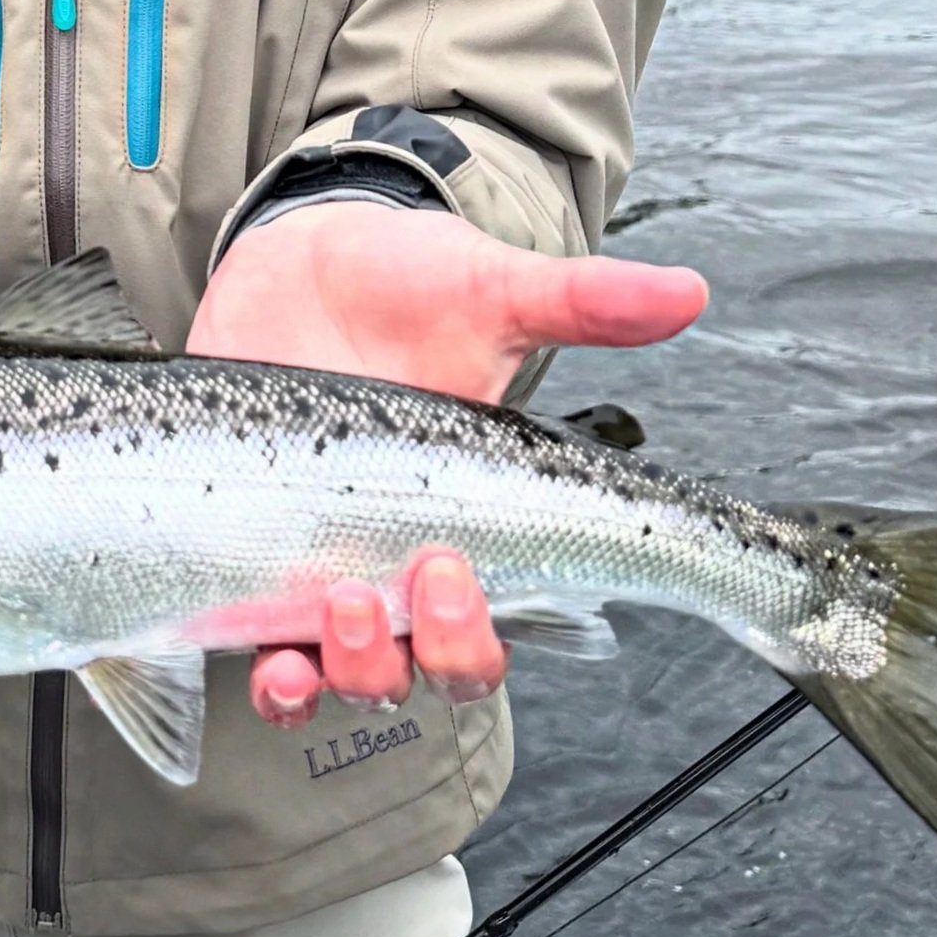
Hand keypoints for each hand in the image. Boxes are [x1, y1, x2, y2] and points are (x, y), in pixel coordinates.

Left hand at [187, 198, 707, 729]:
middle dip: (428, 652)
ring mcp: (321, 570)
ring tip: (335, 604)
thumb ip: (581, 301)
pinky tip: (262, 655)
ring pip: (348, 677)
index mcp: (471, 522)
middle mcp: (401, 566)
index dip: (479, 635)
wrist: (305, 257)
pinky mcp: (248, 556)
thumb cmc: (410, 283)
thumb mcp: (492, 290)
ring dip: (347, 669)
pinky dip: (271, 679)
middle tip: (416, 572)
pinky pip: (259, 653)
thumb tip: (688, 292)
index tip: (455, 566)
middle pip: (430, 671)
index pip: (499, 627)